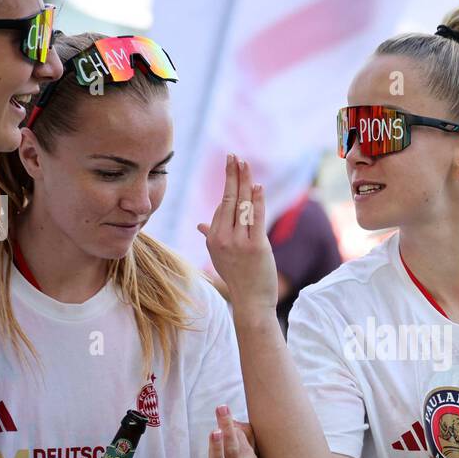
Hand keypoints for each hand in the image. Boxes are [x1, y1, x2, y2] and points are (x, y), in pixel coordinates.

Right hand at [196, 154, 278, 312]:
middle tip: (235, 156)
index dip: (228, 183)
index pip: (221, 205)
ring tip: (246, 164)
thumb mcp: (219, 256)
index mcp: (213, 238)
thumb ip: (210, 236)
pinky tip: (258, 186)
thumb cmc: (237, 277)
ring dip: (245, 182)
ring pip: (243, 206)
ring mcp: (239, 243)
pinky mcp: (256, 247)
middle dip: (232, 175)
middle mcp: (223, 239)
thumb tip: (200, 224)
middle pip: (229, 200)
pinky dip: (258, 201)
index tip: (231, 165)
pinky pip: (257, 218)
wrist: (251, 301)